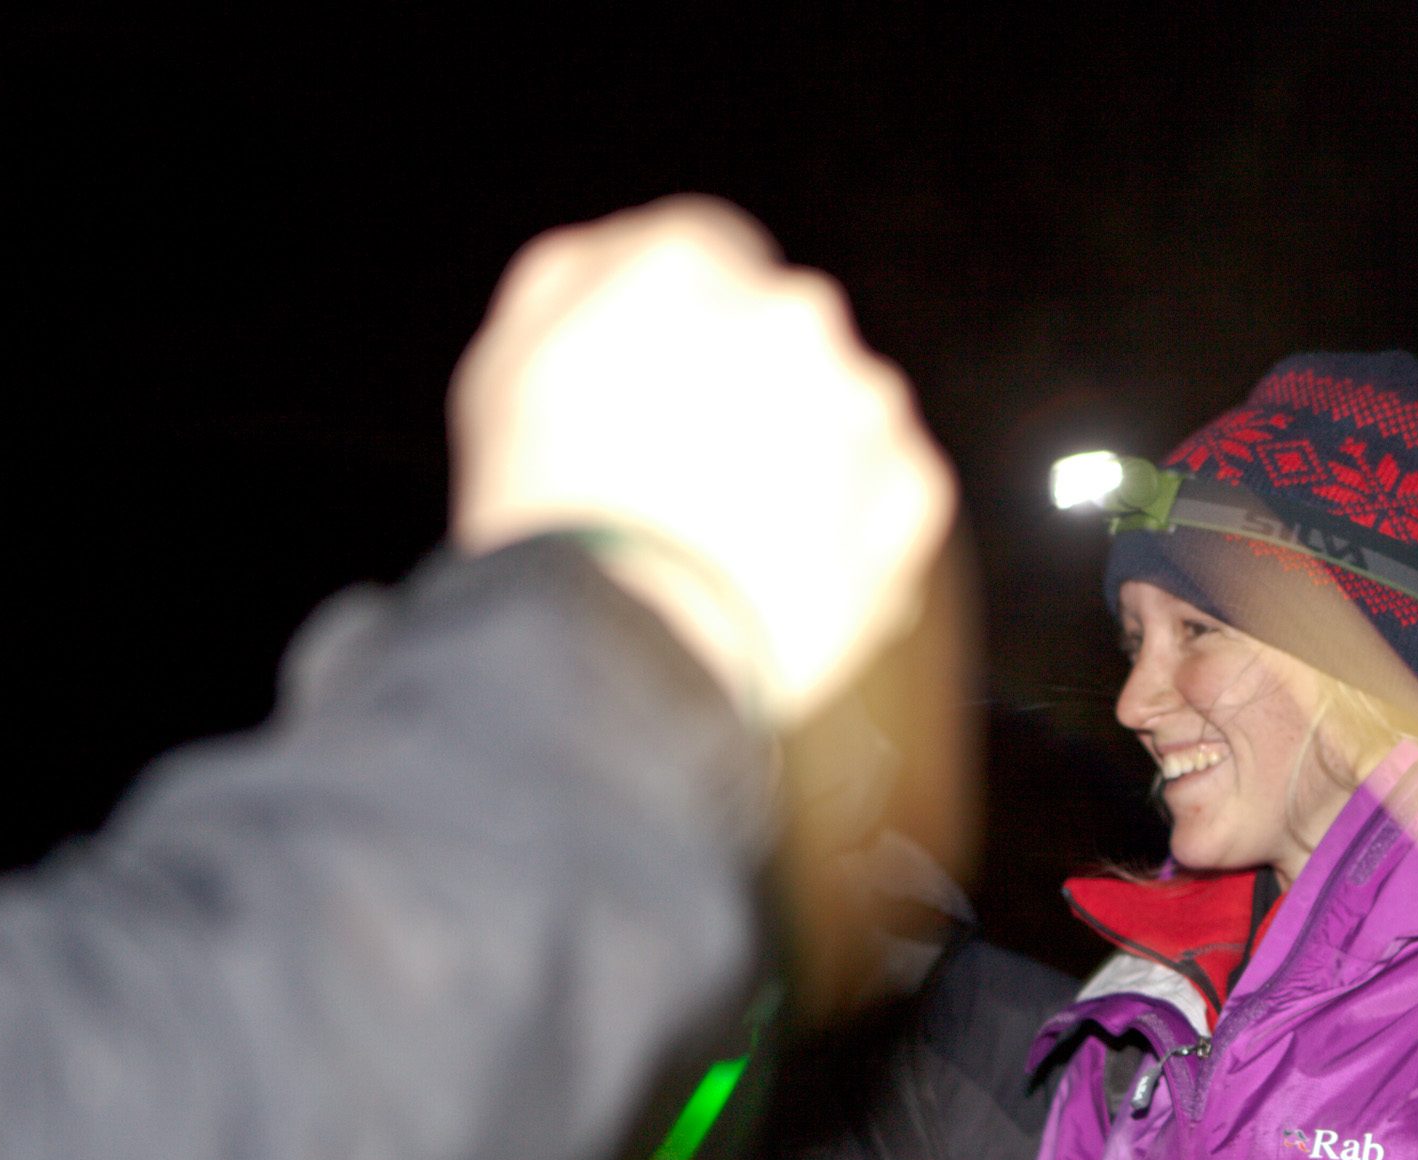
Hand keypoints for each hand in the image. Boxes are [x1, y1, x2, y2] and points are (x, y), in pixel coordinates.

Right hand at [450, 197, 955, 726]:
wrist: (632, 642)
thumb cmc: (548, 509)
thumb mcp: (503, 366)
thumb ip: (570, 283)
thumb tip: (616, 258)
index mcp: (687, 259)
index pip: (703, 260)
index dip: (682, 332)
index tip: (663, 392)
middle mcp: (793, 308)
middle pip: (779, 337)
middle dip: (749, 392)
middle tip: (691, 479)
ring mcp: (865, 399)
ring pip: (840, 414)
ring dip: (805, 458)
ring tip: (733, 542)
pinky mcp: (913, 485)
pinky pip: (886, 494)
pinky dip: (852, 526)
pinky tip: (784, 571)